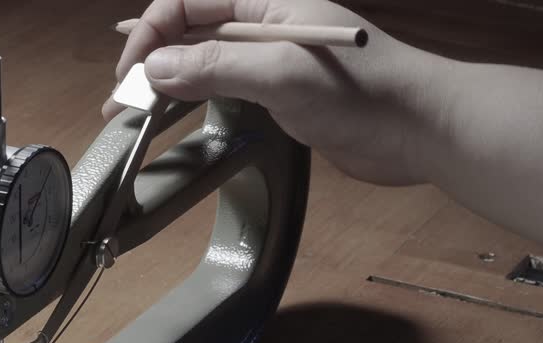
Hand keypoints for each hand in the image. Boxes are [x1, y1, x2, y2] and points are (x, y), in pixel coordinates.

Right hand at [103, 0, 448, 185]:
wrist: (421, 130)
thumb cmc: (367, 90)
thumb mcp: (281, 73)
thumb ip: (216, 65)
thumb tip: (156, 67)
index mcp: (268, 0)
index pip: (188, 0)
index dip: (152, 31)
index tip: (132, 72)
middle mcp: (265, 22)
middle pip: (190, 28)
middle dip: (151, 57)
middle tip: (121, 98)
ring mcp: (271, 58)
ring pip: (203, 59)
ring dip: (167, 81)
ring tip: (134, 111)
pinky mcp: (279, 92)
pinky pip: (222, 86)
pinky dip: (192, 98)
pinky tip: (172, 113)